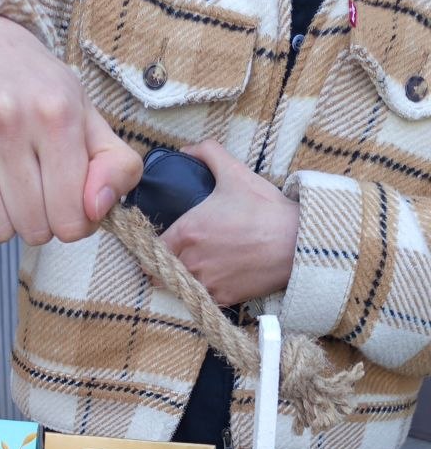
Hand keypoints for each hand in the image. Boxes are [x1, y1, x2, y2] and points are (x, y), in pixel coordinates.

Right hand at [0, 16, 141, 248]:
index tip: (64, 205)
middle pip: (32, 227)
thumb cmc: (36, 91)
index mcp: (56, 112)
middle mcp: (6, 116)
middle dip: (38, 224)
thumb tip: (96, 209)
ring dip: (3, 228)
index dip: (73, 224)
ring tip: (4, 199)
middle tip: (32, 197)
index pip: (71, 218)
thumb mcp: (89, 119)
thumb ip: (116, 167)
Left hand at [158, 140, 298, 306]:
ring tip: (196, 268)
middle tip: (175, 257)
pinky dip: (205, 292)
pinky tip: (215, 279)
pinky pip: (203, 299)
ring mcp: (207, 283)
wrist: (297, 242)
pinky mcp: (223, 298)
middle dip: (165, 265)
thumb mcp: (235, 173)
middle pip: (162, 272)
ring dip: (183, 280)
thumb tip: (186, 149)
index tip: (160, 244)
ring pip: (180, 288)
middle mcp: (191, 261)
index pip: (152, 249)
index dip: (153, 247)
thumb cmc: (264, 209)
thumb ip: (207, 153)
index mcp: (187, 232)